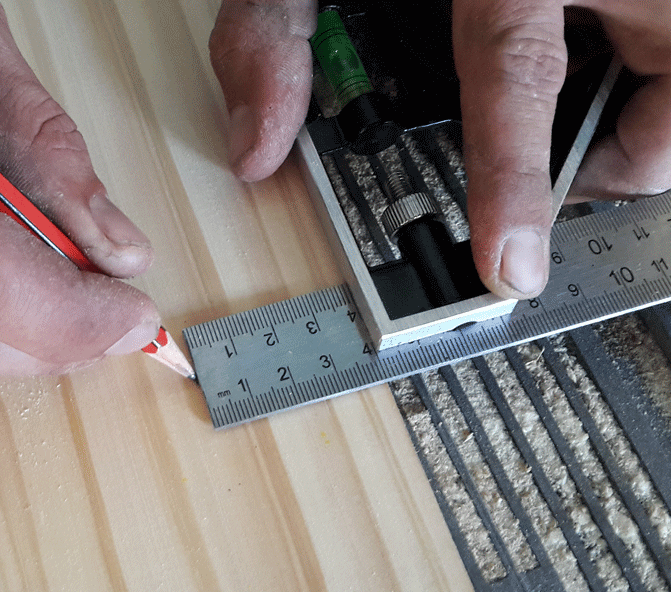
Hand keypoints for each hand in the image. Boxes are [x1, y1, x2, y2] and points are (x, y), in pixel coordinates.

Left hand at [209, 0, 670, 298]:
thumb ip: (272, 30)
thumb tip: (256, 146)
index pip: (518, 72)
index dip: (515, 180)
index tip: (511, 266)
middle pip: (662, 109)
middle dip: (615, 163)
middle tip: (564, 170)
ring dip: (648, 115)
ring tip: (587, 103)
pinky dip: (652, 71)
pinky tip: (604, 45)